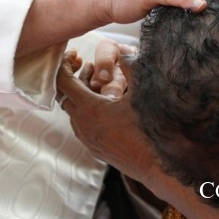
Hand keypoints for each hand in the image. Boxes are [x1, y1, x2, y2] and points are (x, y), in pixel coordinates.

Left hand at [56, 49, 156, 181]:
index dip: (64, 65)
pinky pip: (80, 124)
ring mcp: (86, 138)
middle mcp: (82, 124)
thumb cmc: (147, 129)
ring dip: (79, 94)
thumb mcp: (140, 94)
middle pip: (65, 95)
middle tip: (85, 64)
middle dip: (72, 77)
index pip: (64, 82)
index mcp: (90, 109)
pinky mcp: (93, 148)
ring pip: (72, 110)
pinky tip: (102, 103)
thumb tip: (124, 53)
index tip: (73, 55)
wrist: (154, 164)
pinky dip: (84, 109)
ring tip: (96, 81)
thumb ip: (130, 70)